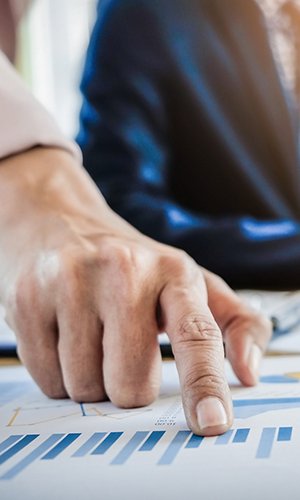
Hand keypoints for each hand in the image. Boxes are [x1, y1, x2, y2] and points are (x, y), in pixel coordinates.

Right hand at [0, 147, 271, 434]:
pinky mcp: (29, 297)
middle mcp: (123, 269)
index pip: (197, 334)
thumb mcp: (187, 281)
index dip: (205, 384)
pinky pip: (47, 378)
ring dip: (90, 378)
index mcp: (173, 271)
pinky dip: (58, 372)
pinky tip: (61, 335)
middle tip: (120, 350)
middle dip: (127, 384)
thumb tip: (249, 372)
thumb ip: (233, 322)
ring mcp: (72, 280)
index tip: (212, 423)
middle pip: (131, 384)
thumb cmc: (129, 263)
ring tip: (88, 336)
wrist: (58, 220)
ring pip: (85, 387)